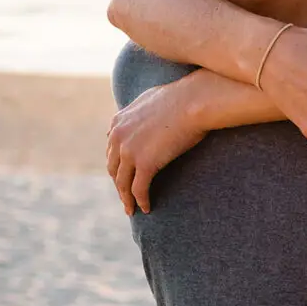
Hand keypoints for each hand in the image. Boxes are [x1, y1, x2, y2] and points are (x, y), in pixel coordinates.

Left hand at [107, 82, 207, 215]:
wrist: (194, 101)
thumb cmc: (182, 97)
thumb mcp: (150, 99)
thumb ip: (138, 111)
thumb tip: (140, 114)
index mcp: (118, 122)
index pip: (112, 151)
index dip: (117, 166)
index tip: (123, 176)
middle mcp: (118, 137)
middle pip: (113, 169)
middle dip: (119, 184)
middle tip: (125, 196)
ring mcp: (130, 151)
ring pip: (122, 183)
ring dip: (126, 198)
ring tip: (132, 208)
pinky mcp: (145, 164)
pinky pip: (139, 189)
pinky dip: (141, 201)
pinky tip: (147, 208)